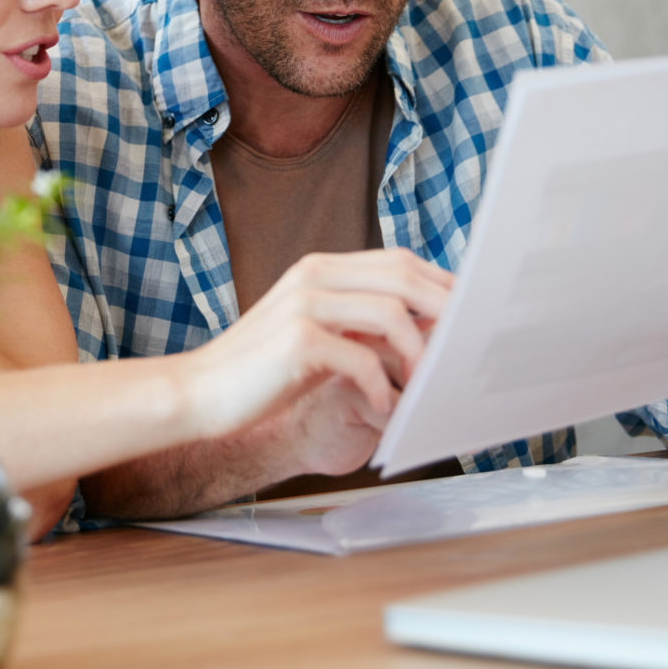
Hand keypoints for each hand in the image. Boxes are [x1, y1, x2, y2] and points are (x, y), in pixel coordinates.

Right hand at [183, 249, 451, 446]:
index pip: (400, 261)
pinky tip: (381, 407)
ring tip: (422, 386)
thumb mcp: (317, 335)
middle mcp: (314, 275)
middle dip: (445, 311)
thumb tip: (424, 327)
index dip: (442, 286)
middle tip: (465, 348)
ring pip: (391, 314)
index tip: (469, 317)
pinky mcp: (298, 341)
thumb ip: (359, 322)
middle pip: (404, 276)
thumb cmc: (261, 372)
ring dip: (418, 354)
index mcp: (321, 268)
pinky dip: (381, 386)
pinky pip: (363, 359)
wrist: (198, 393)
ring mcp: (305, 304)